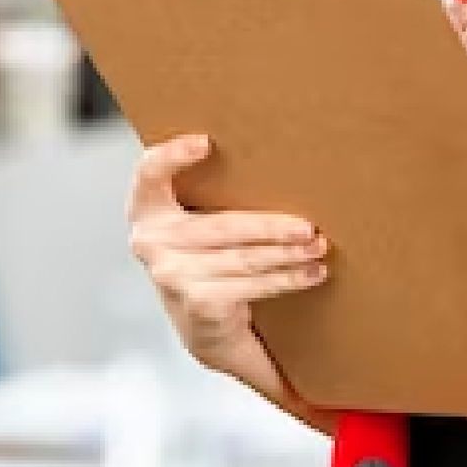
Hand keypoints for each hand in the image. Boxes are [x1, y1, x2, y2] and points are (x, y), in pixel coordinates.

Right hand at [125, 133, 329, 377]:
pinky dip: (287, 279)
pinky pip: (253, 285)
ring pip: (244, 258)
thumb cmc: (208, 258)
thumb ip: (212, 193)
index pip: (148, 174)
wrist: (202, 325)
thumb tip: (276, 154)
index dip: (171, 156)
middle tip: (308, 226)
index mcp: (148, 211)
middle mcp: (152, 243)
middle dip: (271, 227)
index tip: (204, 142)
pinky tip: (311, 273)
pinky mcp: (198, 303)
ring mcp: (173, 276)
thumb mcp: (198, 223)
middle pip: (221, 226)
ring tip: (318, 246)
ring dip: (288, 253)